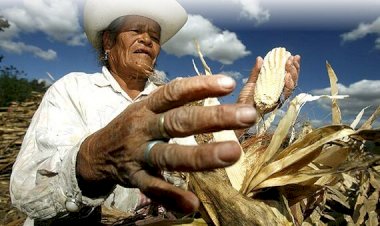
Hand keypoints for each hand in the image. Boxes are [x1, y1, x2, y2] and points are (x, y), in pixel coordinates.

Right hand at [76, 75, 256, 212]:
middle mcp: (143, 127)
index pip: (174, 92)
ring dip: (201, 155)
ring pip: (170, 155)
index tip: (229, 83)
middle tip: (248, 115)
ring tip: (232, 153)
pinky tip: (192, 204)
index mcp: (147, 106)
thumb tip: (210, 88)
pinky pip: (153, 188)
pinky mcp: (133, 178)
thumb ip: (172, 101)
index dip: (200, 86)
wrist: (94, 153)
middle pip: (179, 121)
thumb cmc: (130, 126)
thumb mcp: (145, 107)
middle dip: (214, 117)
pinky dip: (172, 196)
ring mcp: (137, 154)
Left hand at [237, 55, 300, 106]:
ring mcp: (279, 98)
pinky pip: (285, 94)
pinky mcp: (277, 103)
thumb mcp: (251, 82)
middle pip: (292, 80)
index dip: (292, 66)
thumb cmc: (246, 98)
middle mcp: (279, 92)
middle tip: (292, 58)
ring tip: (290, 65)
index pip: (287, 75)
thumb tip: (260, 58)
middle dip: (294, 69)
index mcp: (275, 86)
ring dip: (292, 75)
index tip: (293, 56)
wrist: (240, 110)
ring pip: (291, 86)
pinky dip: (288, 85)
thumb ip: (256, 72)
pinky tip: (287, 76)